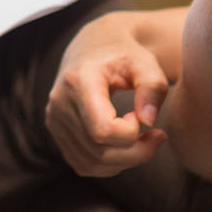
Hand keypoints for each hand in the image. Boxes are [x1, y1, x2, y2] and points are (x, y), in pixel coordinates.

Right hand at [46, 11, 169, 175]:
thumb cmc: (123, 55)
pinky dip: (109, 164)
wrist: (93, 46)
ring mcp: (54, 119)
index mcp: (79, 80)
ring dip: (124, 161)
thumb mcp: (145, 63)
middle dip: (136, 152)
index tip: (143, 117)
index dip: (131, 133)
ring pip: (91, 163)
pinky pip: (83, 164)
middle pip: (99, 151)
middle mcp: (59, 102)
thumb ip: (152, 87)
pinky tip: (124, 145)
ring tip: (143, 140)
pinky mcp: (55, 131)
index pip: (102, 129)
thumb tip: (148, 121)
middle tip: (157, 136)